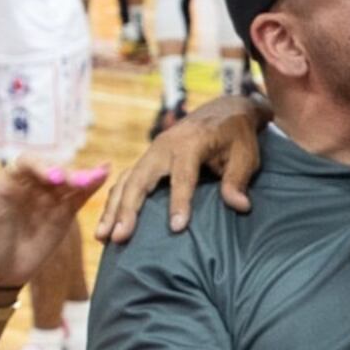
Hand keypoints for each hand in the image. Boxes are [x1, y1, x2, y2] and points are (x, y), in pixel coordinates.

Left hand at [0, 159, 109, 289]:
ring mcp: (48, 200)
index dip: (41, 166)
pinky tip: (104, 176)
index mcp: (8, 183)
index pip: (27, 164)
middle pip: (52, 170)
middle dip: (66, 173)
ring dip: (83, 177)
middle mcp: (31, 186)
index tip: (52, 178)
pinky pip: (78, 198)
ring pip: (68, 182)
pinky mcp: (63, 215)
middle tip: (77, 183)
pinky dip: (91, 187)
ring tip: (99, 175)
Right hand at [98, 94, 266, 241]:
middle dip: (128, 209)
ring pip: (126, 181)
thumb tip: (241, 206)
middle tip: (120, 238)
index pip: (182, 176)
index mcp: (190, 143)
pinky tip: (106, 225)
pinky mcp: (147, 160)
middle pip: (140, 179)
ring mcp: (151, 153)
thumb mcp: (246, 154)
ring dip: (112, 209)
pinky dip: (114, 203)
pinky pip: (125, 181)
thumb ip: (239, 179)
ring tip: (103, 237)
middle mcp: (164, 146)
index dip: (179, 202)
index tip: (176, 228)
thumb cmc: (237, 136)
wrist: (223, 111)